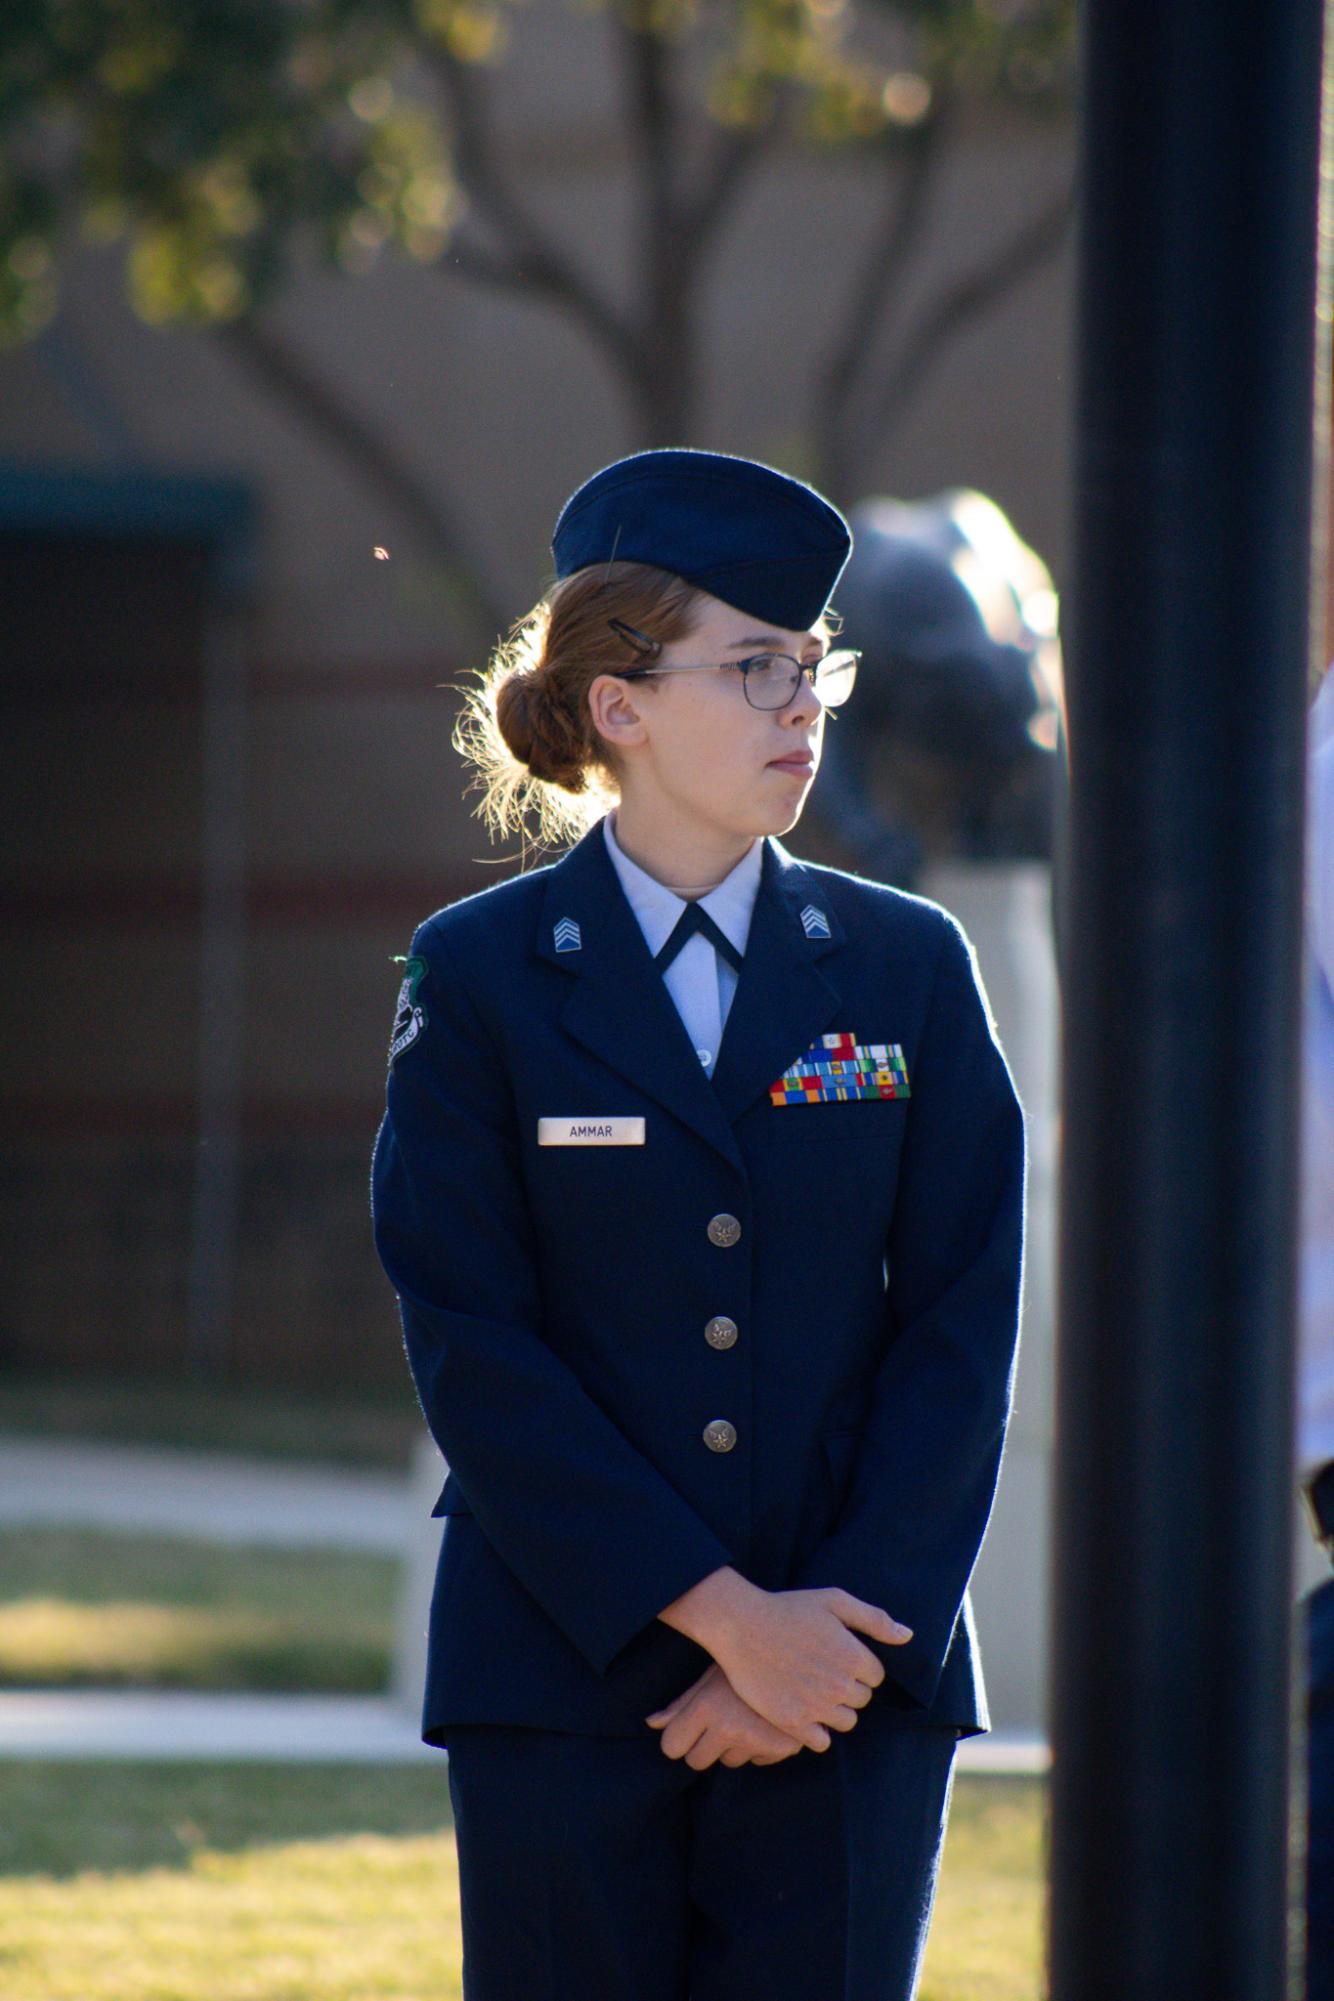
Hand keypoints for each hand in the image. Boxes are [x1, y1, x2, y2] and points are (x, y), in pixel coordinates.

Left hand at [645, 1662, 805, 1768]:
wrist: (799, 1652)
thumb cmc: (745, 1659)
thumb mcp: (710, 1675)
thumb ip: (681, 1704)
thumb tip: (651, 1724)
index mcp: (707, 1706)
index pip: (672, 1746)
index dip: (677, 1739)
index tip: (685, 1730)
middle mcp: (729, 1727)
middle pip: (696, 1761)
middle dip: (702, 1746)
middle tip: (716, 1722)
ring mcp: (756, 1740)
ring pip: (728, 1762)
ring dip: (733, 1746)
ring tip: (745, 1715)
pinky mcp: (782, 1748)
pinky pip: (757, 1761)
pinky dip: (759, 1747)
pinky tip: (765, 1721)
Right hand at [660, 1571, 911, 1752]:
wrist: (741, 1625)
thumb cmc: (788, 1609)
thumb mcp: (834, 1601)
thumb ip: (874, 1620)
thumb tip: (907, 1636)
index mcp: (854, 1656)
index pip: (875, 1677)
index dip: (857, 1666)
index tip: (835, 1655)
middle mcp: (840, 1685)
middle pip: (861, 1700)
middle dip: (847, 1687)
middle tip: (820, 1670)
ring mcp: (816, 1707)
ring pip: (845, 1722)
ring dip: (833, 1709)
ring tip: (811, 1689)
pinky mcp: (793, 1723)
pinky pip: (821, 1742)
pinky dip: (815, 1731)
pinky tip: (802, 1710)